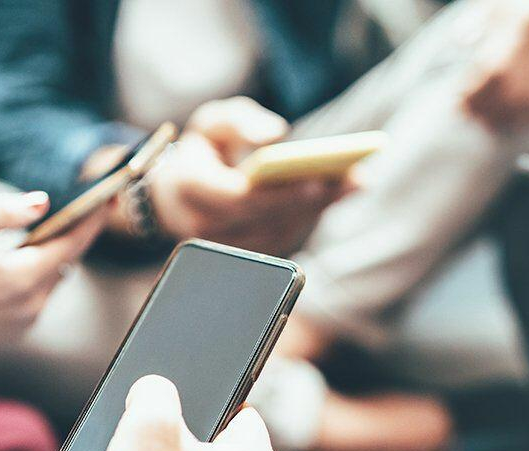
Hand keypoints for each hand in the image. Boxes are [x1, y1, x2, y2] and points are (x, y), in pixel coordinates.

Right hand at [0, 191, 107, 354]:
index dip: (94, 220)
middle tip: (84, 209)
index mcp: (23, 276)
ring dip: (53, 257)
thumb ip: (2, 214)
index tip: (110, 199)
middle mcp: (34, 302)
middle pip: (67, 261)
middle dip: (75, 235)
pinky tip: (21, 263)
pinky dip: (38, 277)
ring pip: (54, 279)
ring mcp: (29, 319)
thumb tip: (43, 202)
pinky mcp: (20, 330)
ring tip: (47, 232)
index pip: (74, 244)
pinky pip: (40, 296)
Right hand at [151, 97, 350, 255]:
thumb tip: (277, 133)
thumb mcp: (212, 122)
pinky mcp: (242, 252)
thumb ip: (240, 120)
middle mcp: (202, 224)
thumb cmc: (201, 150)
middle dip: (313, 199)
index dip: (279, 194)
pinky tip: (335, 195)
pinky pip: (281, 238)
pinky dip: (309, 217)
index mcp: (191, 187)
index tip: (316, 181)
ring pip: (278, 232)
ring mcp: (222, 245)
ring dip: (318, 209)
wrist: (174, 192)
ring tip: (353, 183)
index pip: (239, 197)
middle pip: (267, 218)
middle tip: (353, 178)